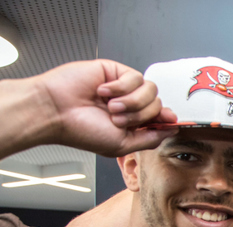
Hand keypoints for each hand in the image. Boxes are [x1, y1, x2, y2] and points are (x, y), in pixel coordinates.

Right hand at [40, 59, 177, 155]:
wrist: (56, 112)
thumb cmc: (82, 130)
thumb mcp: (122, 144)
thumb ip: (150, 138)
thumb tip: (172, 129)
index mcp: (133, 123)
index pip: (161, 118)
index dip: (166, 119)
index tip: (168, 121)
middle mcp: (130, 105)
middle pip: (158, 105)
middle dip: (141, 115)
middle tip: (117, 119)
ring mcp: (123, 88)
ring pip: (151, 90)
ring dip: (132, 102)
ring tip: (111, 107)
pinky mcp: (115, 71)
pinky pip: (135, 77)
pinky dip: (121, 87)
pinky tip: (102, 91)